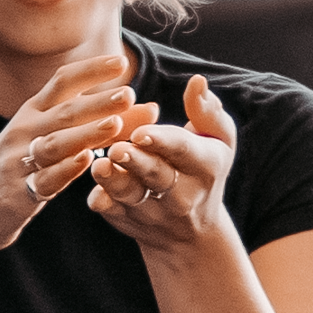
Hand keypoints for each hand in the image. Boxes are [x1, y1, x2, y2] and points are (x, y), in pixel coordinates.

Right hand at [0, 52, 156, 254]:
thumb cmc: (17, 172)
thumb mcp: (49, 142)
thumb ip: (94, 125)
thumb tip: (146, 107)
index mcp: (31, 113)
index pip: (61, 82)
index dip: (90, 70)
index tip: (121, 61)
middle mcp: (23, 131)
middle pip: (64, 111)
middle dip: (97, 102)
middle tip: (128, 93)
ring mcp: (18, 162)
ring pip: (56, 144)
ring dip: (86, 134)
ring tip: (114, 125)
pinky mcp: (19, 193)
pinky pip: (45, 180)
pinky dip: (66, 170)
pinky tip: (86, 162)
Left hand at [88, 73, 235, 249]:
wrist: (191, 232)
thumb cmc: (202, 169)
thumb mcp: (218, 141)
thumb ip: (207, 111)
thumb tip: (197, 81)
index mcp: (205, 167)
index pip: (183, 150)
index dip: (162, 141)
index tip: (142, 132)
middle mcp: (180, 193)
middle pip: (156, 175)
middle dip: (137, 162)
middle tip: (117, 149)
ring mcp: (152, 210)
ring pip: (131, 195)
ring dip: (114, 182)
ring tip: (100, 166)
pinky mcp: (127, 219)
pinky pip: (113, 212)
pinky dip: (103, 202)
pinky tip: (94, 194)